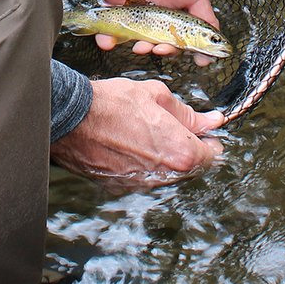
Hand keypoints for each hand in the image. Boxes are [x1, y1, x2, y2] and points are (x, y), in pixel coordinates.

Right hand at [49, 78, 223, 187]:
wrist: (73, 119)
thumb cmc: (114, 103)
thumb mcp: (157, 95)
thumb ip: (187, 114)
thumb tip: (210, 121)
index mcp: (180, 152)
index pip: (212, 156)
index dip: (209, 140)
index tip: (202, 130)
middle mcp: (165, 176)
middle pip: (189, 167)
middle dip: (186, 148)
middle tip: (171, 127)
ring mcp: (142, 185)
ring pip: (165, 174)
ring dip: (163, 158)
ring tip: (144, 133)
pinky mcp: (122, 188)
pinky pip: (142, 178)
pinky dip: (141, 164)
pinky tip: (128, 144)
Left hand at [93, 0, 267, 57]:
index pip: (201, 21)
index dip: (204, 44)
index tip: (204, 60)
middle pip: (172, 36)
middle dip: (170, 49)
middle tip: (162, 49)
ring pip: (144, 35)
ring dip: (142, 47)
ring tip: (138, 46)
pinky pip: (114, 23)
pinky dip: (109, 37)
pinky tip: (106, 42)